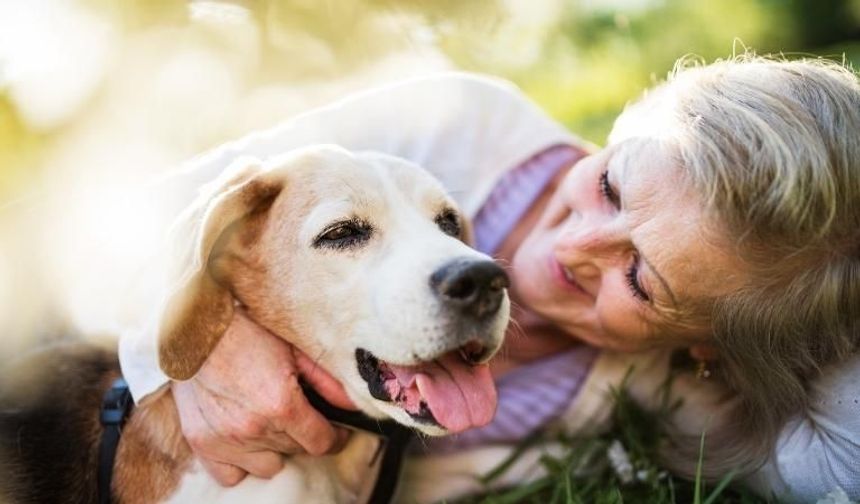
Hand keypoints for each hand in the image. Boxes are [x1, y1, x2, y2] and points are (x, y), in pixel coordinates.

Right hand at [171, 309, 355, 485]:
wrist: (196, 330)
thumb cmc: (247, 334)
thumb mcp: (295, 351)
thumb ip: (327, 382)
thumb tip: (352, 404)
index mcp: (281, 404)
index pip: (321, 443)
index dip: (335, 438)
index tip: (335, 431)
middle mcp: (254, 428)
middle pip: (296, 451)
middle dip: (304, 435)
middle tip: (298, 413)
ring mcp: (226, 440)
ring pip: (269, 466)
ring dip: (275, 448)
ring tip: (271, 424)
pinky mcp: (203, 444)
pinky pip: (232, 475)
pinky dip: (242, 463)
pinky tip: (246, 441)